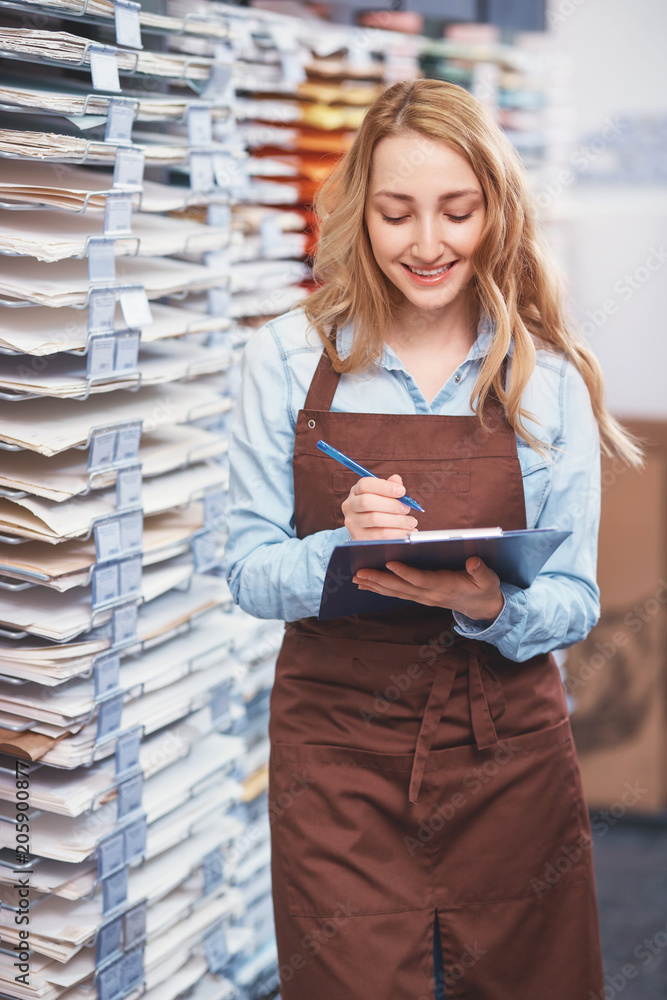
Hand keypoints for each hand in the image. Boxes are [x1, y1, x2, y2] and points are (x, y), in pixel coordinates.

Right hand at [342, 473, 418, 540]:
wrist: (369, 532)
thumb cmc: (379, 509)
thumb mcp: (383, 496)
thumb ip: (390, 486)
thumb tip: (396, 480)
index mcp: (356, 492)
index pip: (364, 485)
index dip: (384, 486)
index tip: (402, 491)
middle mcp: (350, 506)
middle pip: (366, 502)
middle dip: (391, 505)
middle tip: (406, 508)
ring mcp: (352, 523)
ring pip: (374, 519)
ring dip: (397, 520)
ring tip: (411, 522)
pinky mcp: (359, 537)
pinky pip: (380, 534)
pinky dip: (397, 533)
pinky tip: (407, 531)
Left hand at [353, 556, 504, 621]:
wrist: (483, 607)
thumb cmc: (485, 588)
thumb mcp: (489, 579)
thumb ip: (481, 570)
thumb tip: (473, 561)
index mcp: (445, 586)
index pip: (421, 579)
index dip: (405, 572)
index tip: (389, 562)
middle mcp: (430, 594)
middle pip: (401, 587)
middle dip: (379, 579)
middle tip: (359, 572)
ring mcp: (424, 597)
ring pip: (396, 592)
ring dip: (375, 585)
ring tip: (356, 578)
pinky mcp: (421, 597)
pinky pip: (398, 593)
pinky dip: (381, 588)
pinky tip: (367, 584)